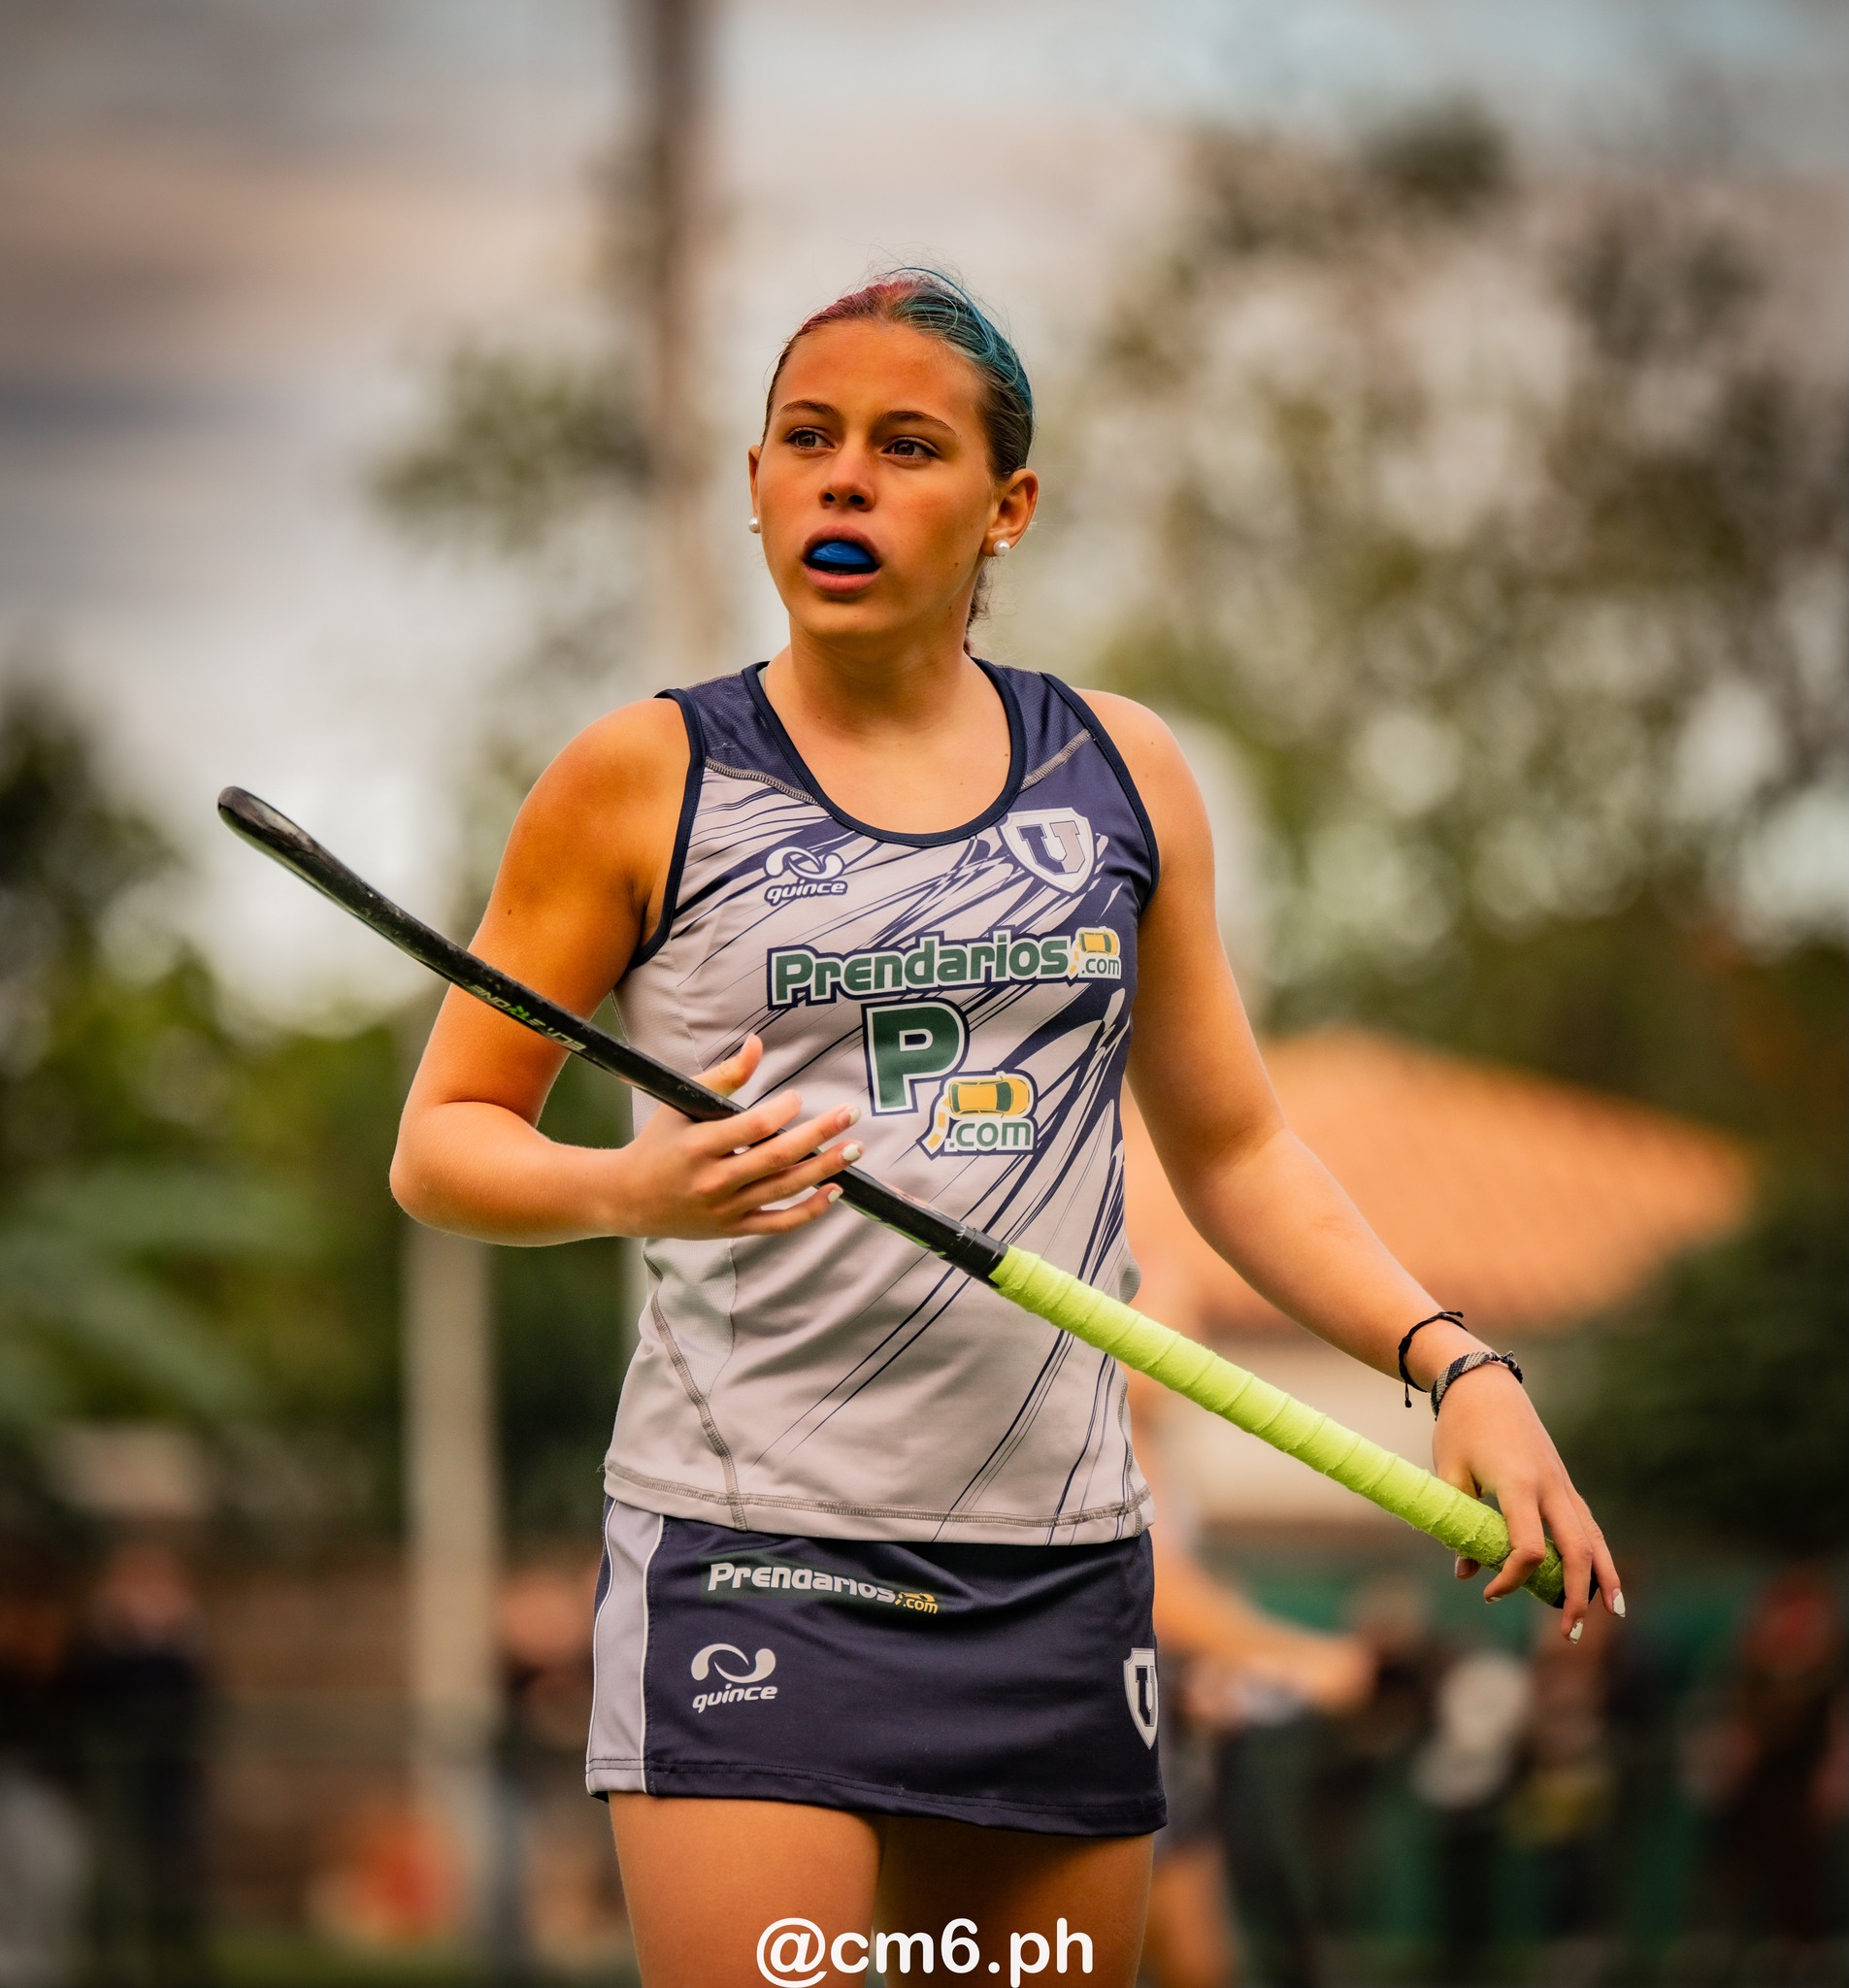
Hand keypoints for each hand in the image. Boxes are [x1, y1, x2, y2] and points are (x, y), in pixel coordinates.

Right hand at [604, 1034, 859, 1240]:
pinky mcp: (733, 1228)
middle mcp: (713, 1181)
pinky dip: (810, 1211)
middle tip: (851, 1114)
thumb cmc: (659, 1143)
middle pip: (776, 1158)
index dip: (781, 1112)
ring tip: (854, 1149)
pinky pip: (779, 1223)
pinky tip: (836, 1190)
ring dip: (824, 1169)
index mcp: (698, 1146)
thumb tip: (757, 1042)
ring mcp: (725, 1209)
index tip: (797, 1097)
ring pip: (784, 1190)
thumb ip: (724, 1075)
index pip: (751, 1128)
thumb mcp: (681, 1103)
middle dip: (819, 1135)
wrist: (628, 1198)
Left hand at [1430, 1361, 1622, 1642]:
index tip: (1488, 1592)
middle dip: (1575, 1594)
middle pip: (1576, 1549)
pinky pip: (1589, 1524)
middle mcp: (1549, 1486)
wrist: (1483, 1384)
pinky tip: (1605, 1581)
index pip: (1526, 1547)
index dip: (1511, 1579)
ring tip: (1607, 1617)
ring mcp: (1562, 1484)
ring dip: (1602, 1579)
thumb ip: (1459, 1524)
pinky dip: (1600, 1554)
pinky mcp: (1564, 1483)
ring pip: (1594, 1538)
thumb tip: (1464, 1572)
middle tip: (1566, 1633)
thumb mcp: (1449, 1473)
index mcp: (1517, 1483)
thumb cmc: (1460, 1426)